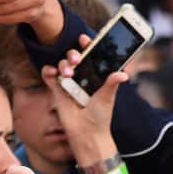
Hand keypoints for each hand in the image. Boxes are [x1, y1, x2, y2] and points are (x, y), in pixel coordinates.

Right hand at [41, 37, 127, 162]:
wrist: (88, 134)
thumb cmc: (101, 117)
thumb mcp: (107, 98)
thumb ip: (112, 83)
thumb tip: (124, 73)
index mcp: (95, 76)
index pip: (91, 56)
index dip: (88, 46)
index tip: (85, 39)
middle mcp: (82, 77)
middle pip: (74, 58)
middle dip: (73, 54)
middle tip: (76, 59)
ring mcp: (69, 83)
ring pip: (62, 65)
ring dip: (63, 64)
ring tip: (68, 73)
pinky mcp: (57, 91)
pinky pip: (49, 76)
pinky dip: (48, 71)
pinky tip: (52, 72)